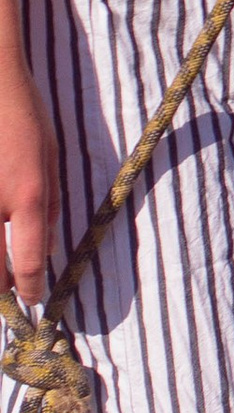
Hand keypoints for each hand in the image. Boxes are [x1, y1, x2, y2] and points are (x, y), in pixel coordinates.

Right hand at [0, 45, 58, 299]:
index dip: (33, 289)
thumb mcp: (50, 156)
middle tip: (10, 287)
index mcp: (27, 195)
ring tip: (0, 267)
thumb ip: (49, 205)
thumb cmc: (20, 113)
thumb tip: (48, 246)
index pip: (30, 263)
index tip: (34, 299)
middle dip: (1, 288)